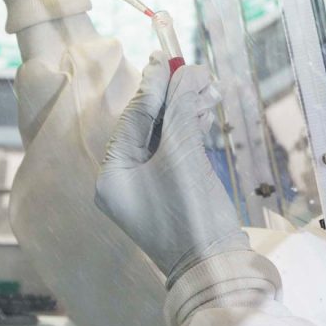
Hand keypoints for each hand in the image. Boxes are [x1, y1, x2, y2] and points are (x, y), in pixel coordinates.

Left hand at [96, 55, 247, 282]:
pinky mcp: (166, 194)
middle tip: (197, 71)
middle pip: (146, 124)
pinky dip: (189, 132)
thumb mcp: (184, 155)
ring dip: (186, 111)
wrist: (214, 268)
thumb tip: (185, 73)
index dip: (154, 84)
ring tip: (209, 89)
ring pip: (162, 136)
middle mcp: (121, 182)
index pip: (133, 117)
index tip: (167, 57)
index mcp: (111, 175)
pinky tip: (204, 112)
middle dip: (174, 97)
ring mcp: (143, 189)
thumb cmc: (192, 215)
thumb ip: (180, 109)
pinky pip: (173, 153)